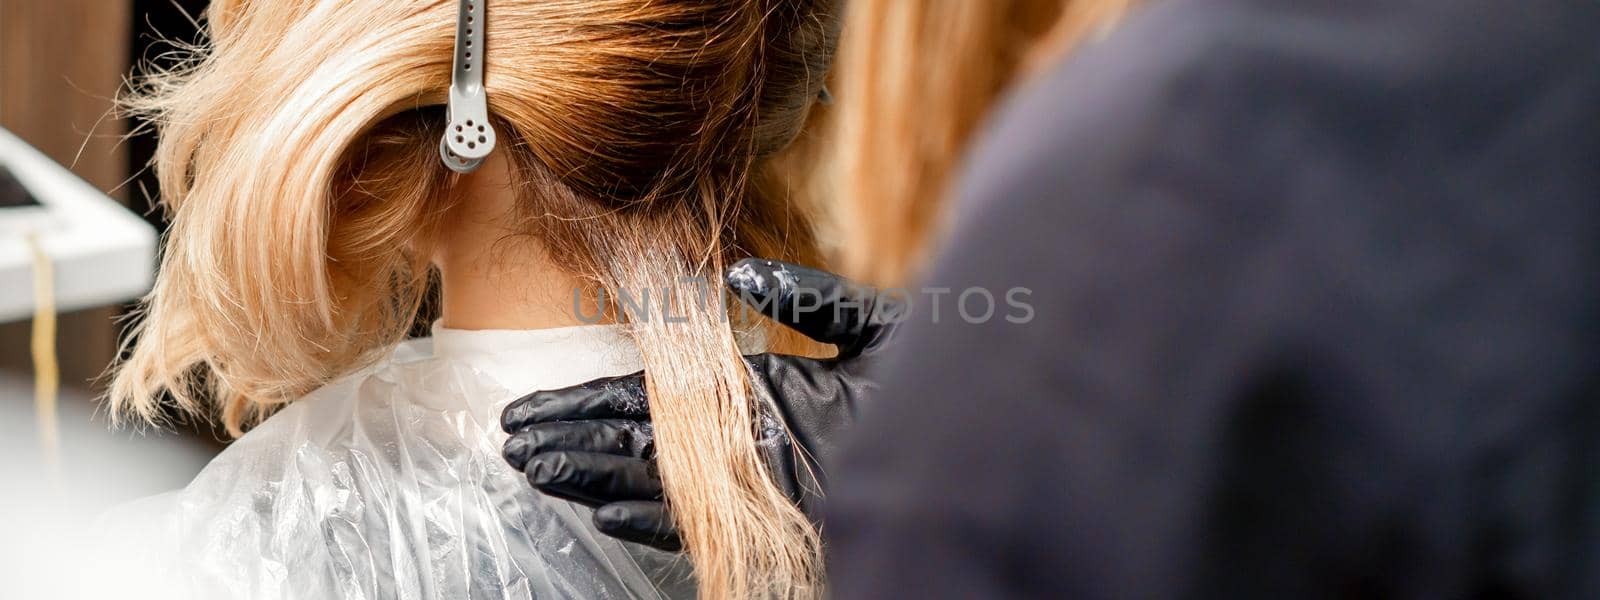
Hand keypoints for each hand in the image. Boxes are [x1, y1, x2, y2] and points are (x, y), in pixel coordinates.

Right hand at [500, 258, 900, 550]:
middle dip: (573, 437)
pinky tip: (605, 509)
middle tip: (513, 437)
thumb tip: (742, 276)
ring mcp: (753, 482)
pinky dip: (648, 517)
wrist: (978, 444)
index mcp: (757, 390)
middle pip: (636, 438)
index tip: (543, 394)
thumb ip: (813, 299)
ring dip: (591, 474)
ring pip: (651, 480)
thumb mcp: (875, 329)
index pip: (658, 392)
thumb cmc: (935, 386)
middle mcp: (742, 439)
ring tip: (533, 467)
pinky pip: (696, 522)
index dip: (596, 393)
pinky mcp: (773, 518)